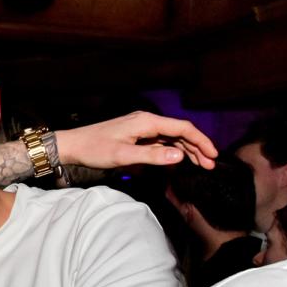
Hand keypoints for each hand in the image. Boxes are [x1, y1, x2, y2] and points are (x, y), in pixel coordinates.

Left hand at [56, 111, 217, 170]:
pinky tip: (179, 160)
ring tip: (201, 165)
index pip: (183, 128)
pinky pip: (160, 141)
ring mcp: (141, 127)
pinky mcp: (136, 135)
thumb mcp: (123, 156)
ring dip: (187, 150)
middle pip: (180, 132)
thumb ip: (152, 156)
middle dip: (197, 148)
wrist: (72, 145)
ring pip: (171, 137)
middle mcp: (146, 120)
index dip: (201, 141)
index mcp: (146, 121)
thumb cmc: (94, 149)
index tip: (213, 156)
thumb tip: (179, 156)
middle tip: (210, 165)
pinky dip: (172, 150)